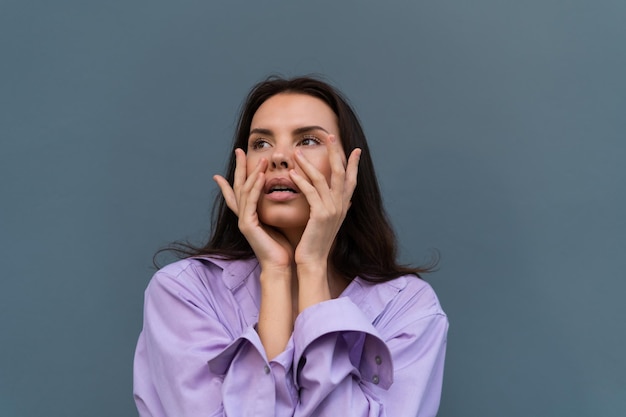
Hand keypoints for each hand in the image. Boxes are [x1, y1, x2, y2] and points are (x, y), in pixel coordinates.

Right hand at [214, 149, 293, 270]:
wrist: (281, 266)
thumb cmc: (284, 246)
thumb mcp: (279, 221)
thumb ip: (277, 207)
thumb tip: (286, 193)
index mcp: (250, 215)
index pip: (241, 189)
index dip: (238, 173)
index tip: (238, 157)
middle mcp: (243, 216)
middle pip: (238, 186)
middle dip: (238, 167)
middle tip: (239, 150)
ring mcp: (243, 220)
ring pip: (244, 191)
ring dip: (252, 173)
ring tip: (260, 158)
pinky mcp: (247, 226)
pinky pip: (250, 202)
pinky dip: (254, 188)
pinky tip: (260, 176)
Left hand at [289, 135, 360, 268]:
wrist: (313, 262)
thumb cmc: (316, 243)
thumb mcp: (330, 223)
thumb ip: (337, 209)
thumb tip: (348, 201)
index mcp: (343, 207)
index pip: (352, 180)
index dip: (354, 164)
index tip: (356, 149)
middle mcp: (341, 206)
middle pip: (341, 172)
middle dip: (335, 152)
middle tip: (329, 135)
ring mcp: (332, 210)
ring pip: (322, 179)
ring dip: (308, 163)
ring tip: (296, 152)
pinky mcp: (320, 215)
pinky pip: (310, 192)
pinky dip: (301, 181)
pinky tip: (292, 173)